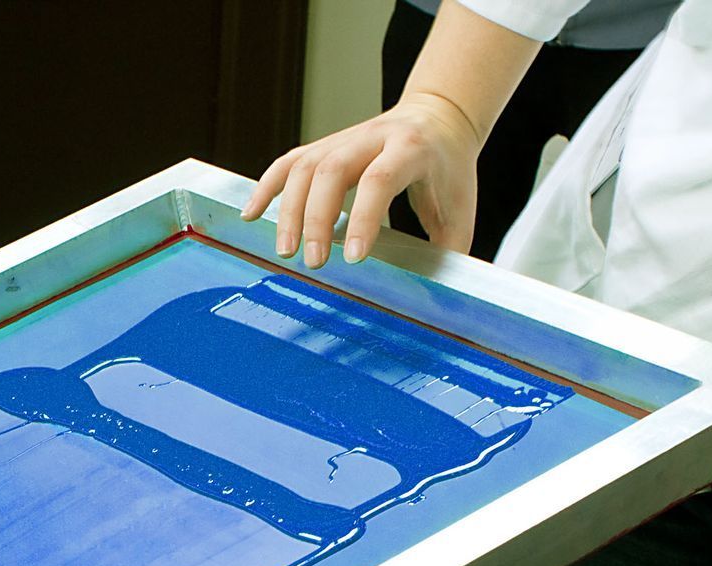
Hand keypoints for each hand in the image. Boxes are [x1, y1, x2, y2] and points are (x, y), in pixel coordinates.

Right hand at [239, 94, 481, 268]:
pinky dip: (266, 188)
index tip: (353, 259)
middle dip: (316, 218)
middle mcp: (374, 137)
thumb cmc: (451, 171)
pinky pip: (288, 162)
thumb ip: (447, 252)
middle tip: (313, 262)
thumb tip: (435, 302)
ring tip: (284, 251)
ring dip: (288, 210)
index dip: (364, 218)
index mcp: (412, 149)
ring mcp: (344, 138)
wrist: (439, 117)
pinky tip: (251, 215)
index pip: (380, 179)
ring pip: (304, 166)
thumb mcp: (460, 210)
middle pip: (332, 171)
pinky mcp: (325, 145)